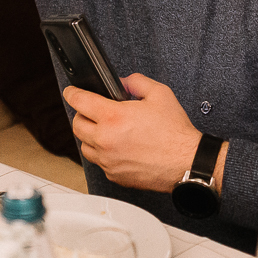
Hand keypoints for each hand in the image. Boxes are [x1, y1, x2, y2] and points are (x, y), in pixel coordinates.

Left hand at [66, 72, 206, 192]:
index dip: (73, 93)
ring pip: (84, 146)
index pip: (79, 101)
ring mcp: (108, 160)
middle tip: (92, 111)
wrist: (186, 163)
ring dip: (90, 135)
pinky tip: (116, 147)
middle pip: (76, 125)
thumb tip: (123, 82)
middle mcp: (106, 140)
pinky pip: (99, 162)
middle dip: (81, 115)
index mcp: (113, 117)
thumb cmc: (175, 133)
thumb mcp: (160, 94)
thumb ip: (136, 82)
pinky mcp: (114, 175)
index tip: (71, 91)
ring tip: (105, 130)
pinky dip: (102, 153)